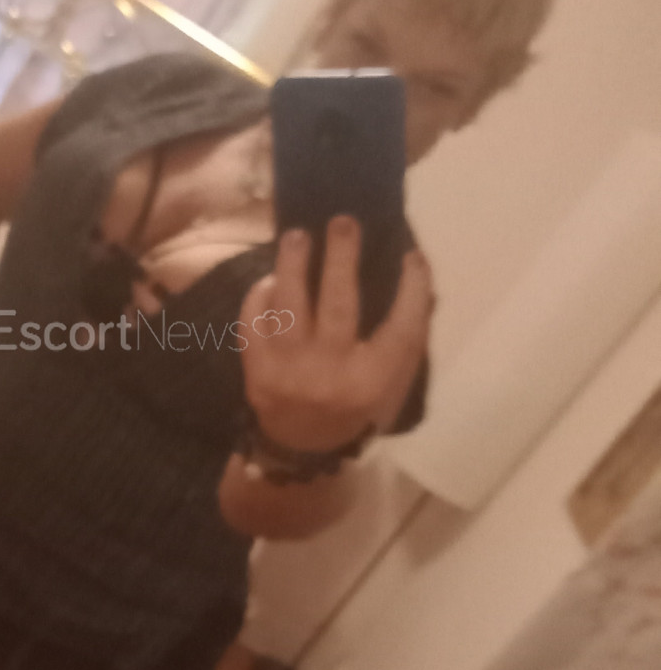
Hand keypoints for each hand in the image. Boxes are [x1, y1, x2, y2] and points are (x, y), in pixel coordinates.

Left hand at [238, 216, 433, 451]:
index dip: (412, 289)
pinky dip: (261, 296)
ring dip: (293, 264)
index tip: (413, 255)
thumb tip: (415, 278)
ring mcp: (289, 371)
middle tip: (343, 222)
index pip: (401, 328)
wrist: (300, 447)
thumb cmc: (354, 408)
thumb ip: (404, 340)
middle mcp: (331, 374)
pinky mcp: (256, 368)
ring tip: (297, 235)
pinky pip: (254, 321)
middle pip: (339, 305)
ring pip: (289, 306)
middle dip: (342, 258)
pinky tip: (272, 278)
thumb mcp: (390, 386)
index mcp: (372, 381)